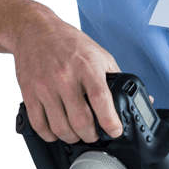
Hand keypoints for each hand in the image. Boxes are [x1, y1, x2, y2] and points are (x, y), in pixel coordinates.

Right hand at [12, 12, 124, 143]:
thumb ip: (116, 78)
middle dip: (91, 135)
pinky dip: (49, 135)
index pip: (101, 99)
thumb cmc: (69, 43)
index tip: (115, 130)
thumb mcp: (99, 54)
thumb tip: (138, 98)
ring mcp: (45, 86)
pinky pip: (39, 124)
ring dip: (72, 137)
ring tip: (76, 134)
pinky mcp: (30, 92)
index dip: (110, 121)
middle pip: (80, 120)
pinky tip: (56, 131)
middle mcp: (65, 76)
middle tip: (94, 134)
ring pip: (60, 127)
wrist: (36, 31)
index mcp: (87, 66)